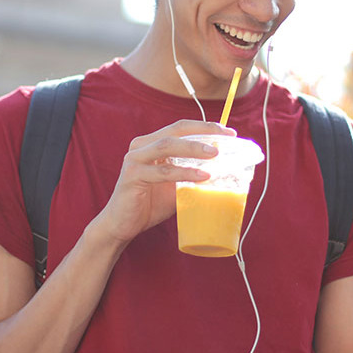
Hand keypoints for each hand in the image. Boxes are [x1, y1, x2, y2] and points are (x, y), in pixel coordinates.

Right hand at [98, 120, 235, 244]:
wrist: (123, 225)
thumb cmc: (150, 204)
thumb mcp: (177, 186)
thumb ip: (193, 175)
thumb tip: (225, 173)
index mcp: (152, 143)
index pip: (181, 128)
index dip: (205, 127)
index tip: (229, 132)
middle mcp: (142, 145)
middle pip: (176, 130)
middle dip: (204, 131)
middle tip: (226, 137)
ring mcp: (135, 159)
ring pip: (168, 145)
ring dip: (194, 148)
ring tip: (215, 154)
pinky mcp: (133, 175)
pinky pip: (163, 171)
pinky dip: (184, 172)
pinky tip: (202, 176)